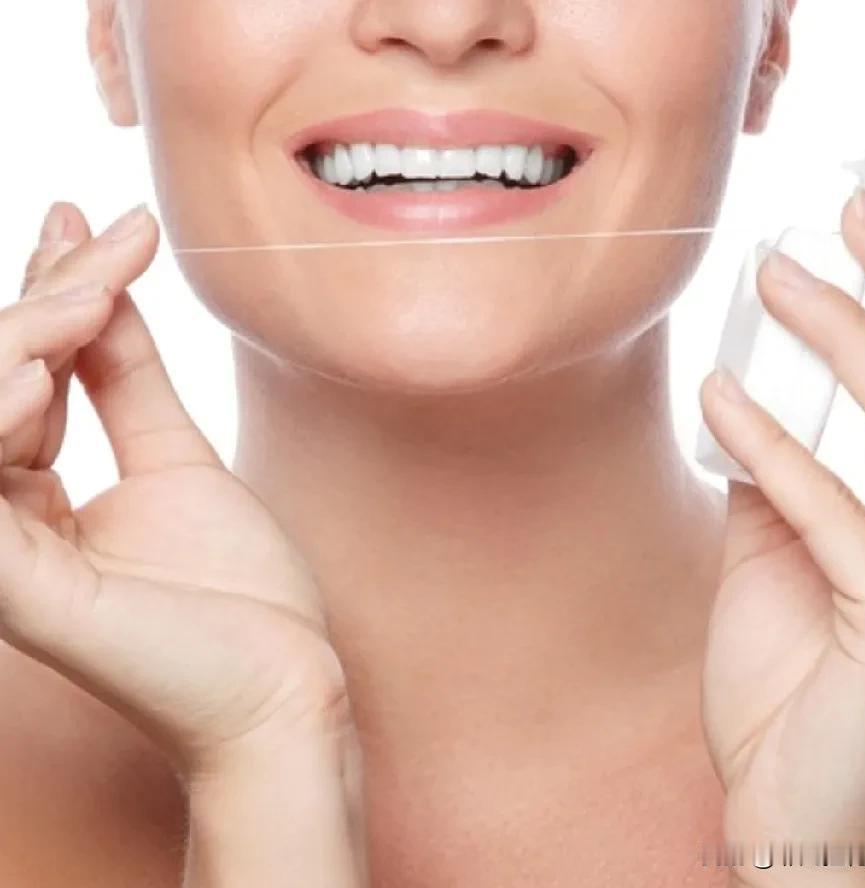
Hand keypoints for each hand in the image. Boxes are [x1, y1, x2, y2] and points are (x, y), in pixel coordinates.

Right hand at [1, 201, 354, 775]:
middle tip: (106, 250)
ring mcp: (3, 561)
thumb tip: (98, 286)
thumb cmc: (237, 590)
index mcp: (29, 503)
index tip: (87, 220)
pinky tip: (39, 368)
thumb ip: (124, 378)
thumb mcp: (176, 458)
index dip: (46, 294)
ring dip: (17, 340)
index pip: (11, 376)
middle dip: (42, 301)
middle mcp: (1, 526)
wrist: (285, 679)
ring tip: (87, 297)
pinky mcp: (15, 590)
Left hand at [698, 189, 864, 887]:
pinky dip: (773, 449)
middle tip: (849, 207)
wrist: (795, 811)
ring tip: (780, 274)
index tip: (858, 231)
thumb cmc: (790, 692)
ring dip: (845, 337)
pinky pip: (831, 516)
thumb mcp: (772, 567)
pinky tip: (722, 399)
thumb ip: (772, 489)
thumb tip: (747, 412)